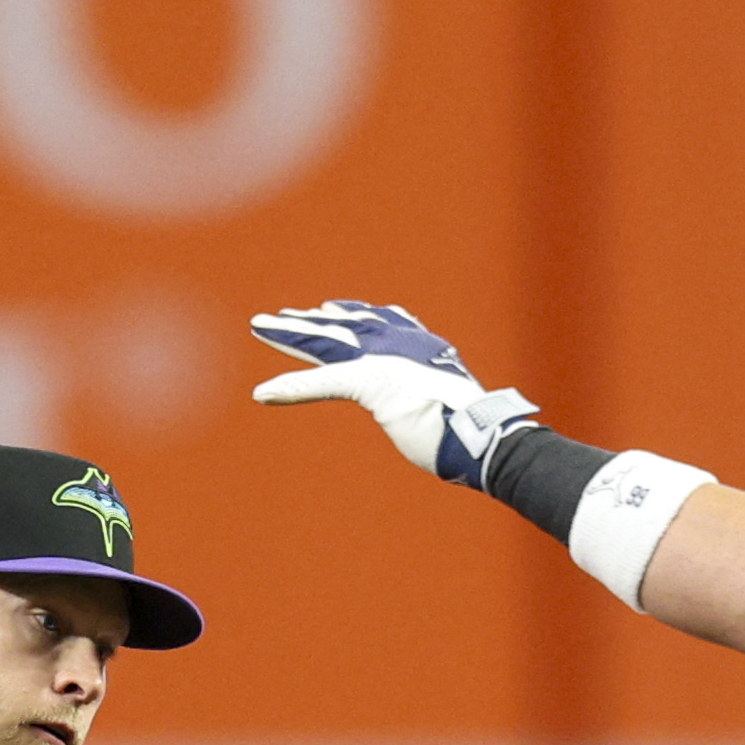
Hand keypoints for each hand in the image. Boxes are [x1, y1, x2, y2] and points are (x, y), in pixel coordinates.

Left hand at [249, 300, 540, 484]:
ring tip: (259, 327)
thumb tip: (439, 411)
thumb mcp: (448, 404)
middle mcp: (399, 344)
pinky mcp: (371, 381)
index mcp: (418, 346)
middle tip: (277, 315)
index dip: (350, 314)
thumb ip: (431, 396)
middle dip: (309, 320)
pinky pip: (323, 380)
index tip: (329, 308)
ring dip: (290, 334)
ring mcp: (385, 360)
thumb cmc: (475, 432)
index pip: (376, 322)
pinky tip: (264, 392)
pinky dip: (292, 387)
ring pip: (327, 340)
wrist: (485, 436)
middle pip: (344, 325)